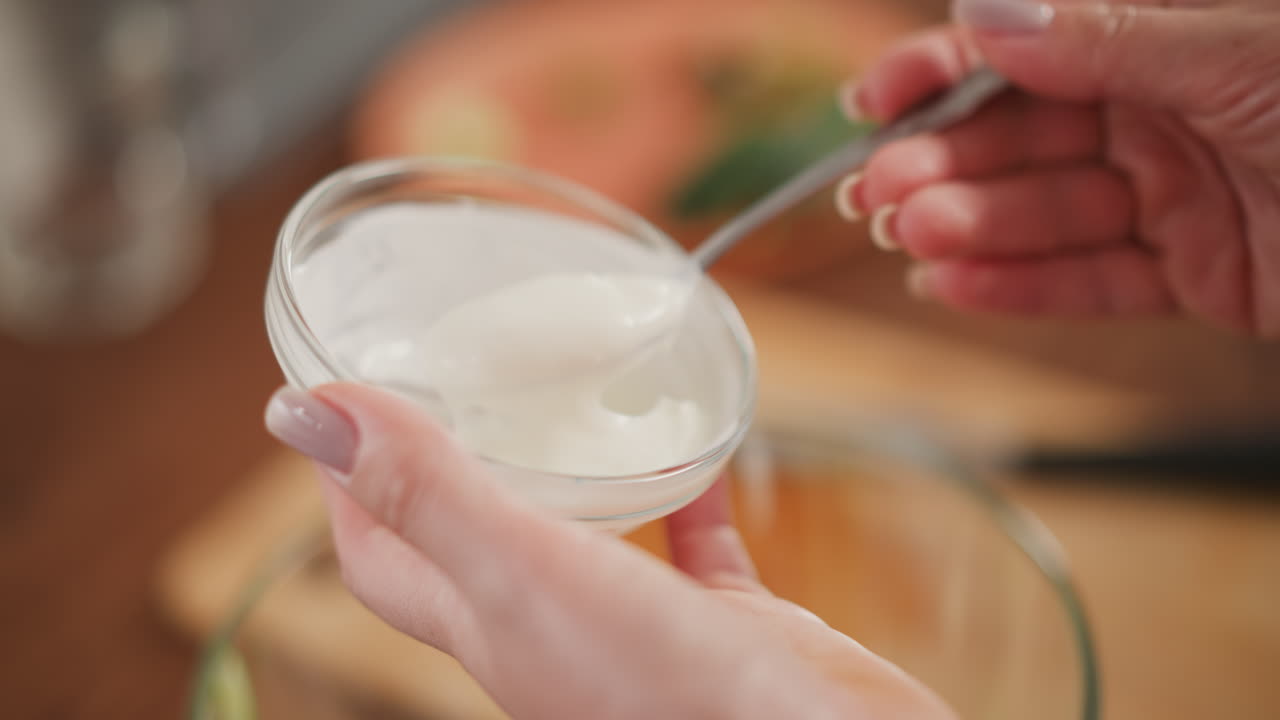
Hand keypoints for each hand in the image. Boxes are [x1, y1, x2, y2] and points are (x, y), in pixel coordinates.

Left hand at [264, 383, 954, 719]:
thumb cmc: (673, 691)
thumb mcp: (530, 575)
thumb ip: (428, 494)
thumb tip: (303, 412)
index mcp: (490, 625)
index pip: (381, 553)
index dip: (343, 480)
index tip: (338, 394)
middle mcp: (552, 633)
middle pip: (470, 541)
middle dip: (443, 461)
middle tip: (449, 373)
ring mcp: (637, 633)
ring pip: (580, 538)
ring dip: (561, 472)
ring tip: (563, 395)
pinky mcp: (722, 629)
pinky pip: (694, 548)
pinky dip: (686, 494)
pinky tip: (698, 445)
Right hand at [838, 0, 1279, 335]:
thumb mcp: (1241, 56)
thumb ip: (1110, 35)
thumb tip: (990, 10)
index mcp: (1181, 33)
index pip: (1035, 44)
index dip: (947, 69)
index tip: (874, 99)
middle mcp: (1175, 106)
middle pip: (1031, 134)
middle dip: (951, 163)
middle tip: (879, 193)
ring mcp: (1189, 191)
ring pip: (1055, 209)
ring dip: (975, 227)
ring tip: (911, 241)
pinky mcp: (1206, 274)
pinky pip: (1101, 279)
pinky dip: (1027, 285)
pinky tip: (955, 284)